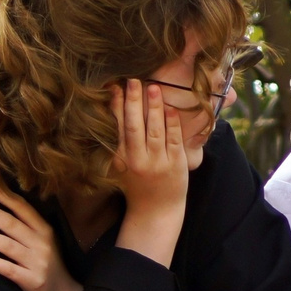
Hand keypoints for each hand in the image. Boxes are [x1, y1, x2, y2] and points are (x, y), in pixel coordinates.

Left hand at [0, 180, 79, 290]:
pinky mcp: (32, 280)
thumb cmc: (47, 263)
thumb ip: (26, 225)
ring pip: (7, 245)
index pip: (22, 207)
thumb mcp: (43, 241)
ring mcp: (37, 262)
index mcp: (44, 229)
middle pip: (11, 223)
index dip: (2, 195)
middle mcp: (42, 243)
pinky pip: (8, 269)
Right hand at [112, 79, 191, 266]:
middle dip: (134, 101)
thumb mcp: (121, 164)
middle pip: (134, 125)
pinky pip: (174, 139)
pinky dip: (172, 123)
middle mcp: (137, 160)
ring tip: (153, 87)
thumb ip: (119, 142)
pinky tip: (170, 108)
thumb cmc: (137, 184)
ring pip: (155, 129)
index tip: (115, 86)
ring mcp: (157, 162)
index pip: (117, 127)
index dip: (116, 106)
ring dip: (154, 107)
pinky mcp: (176, 163)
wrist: (155, 210)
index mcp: (120, 158)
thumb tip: (115, 110)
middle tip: (133, 80)